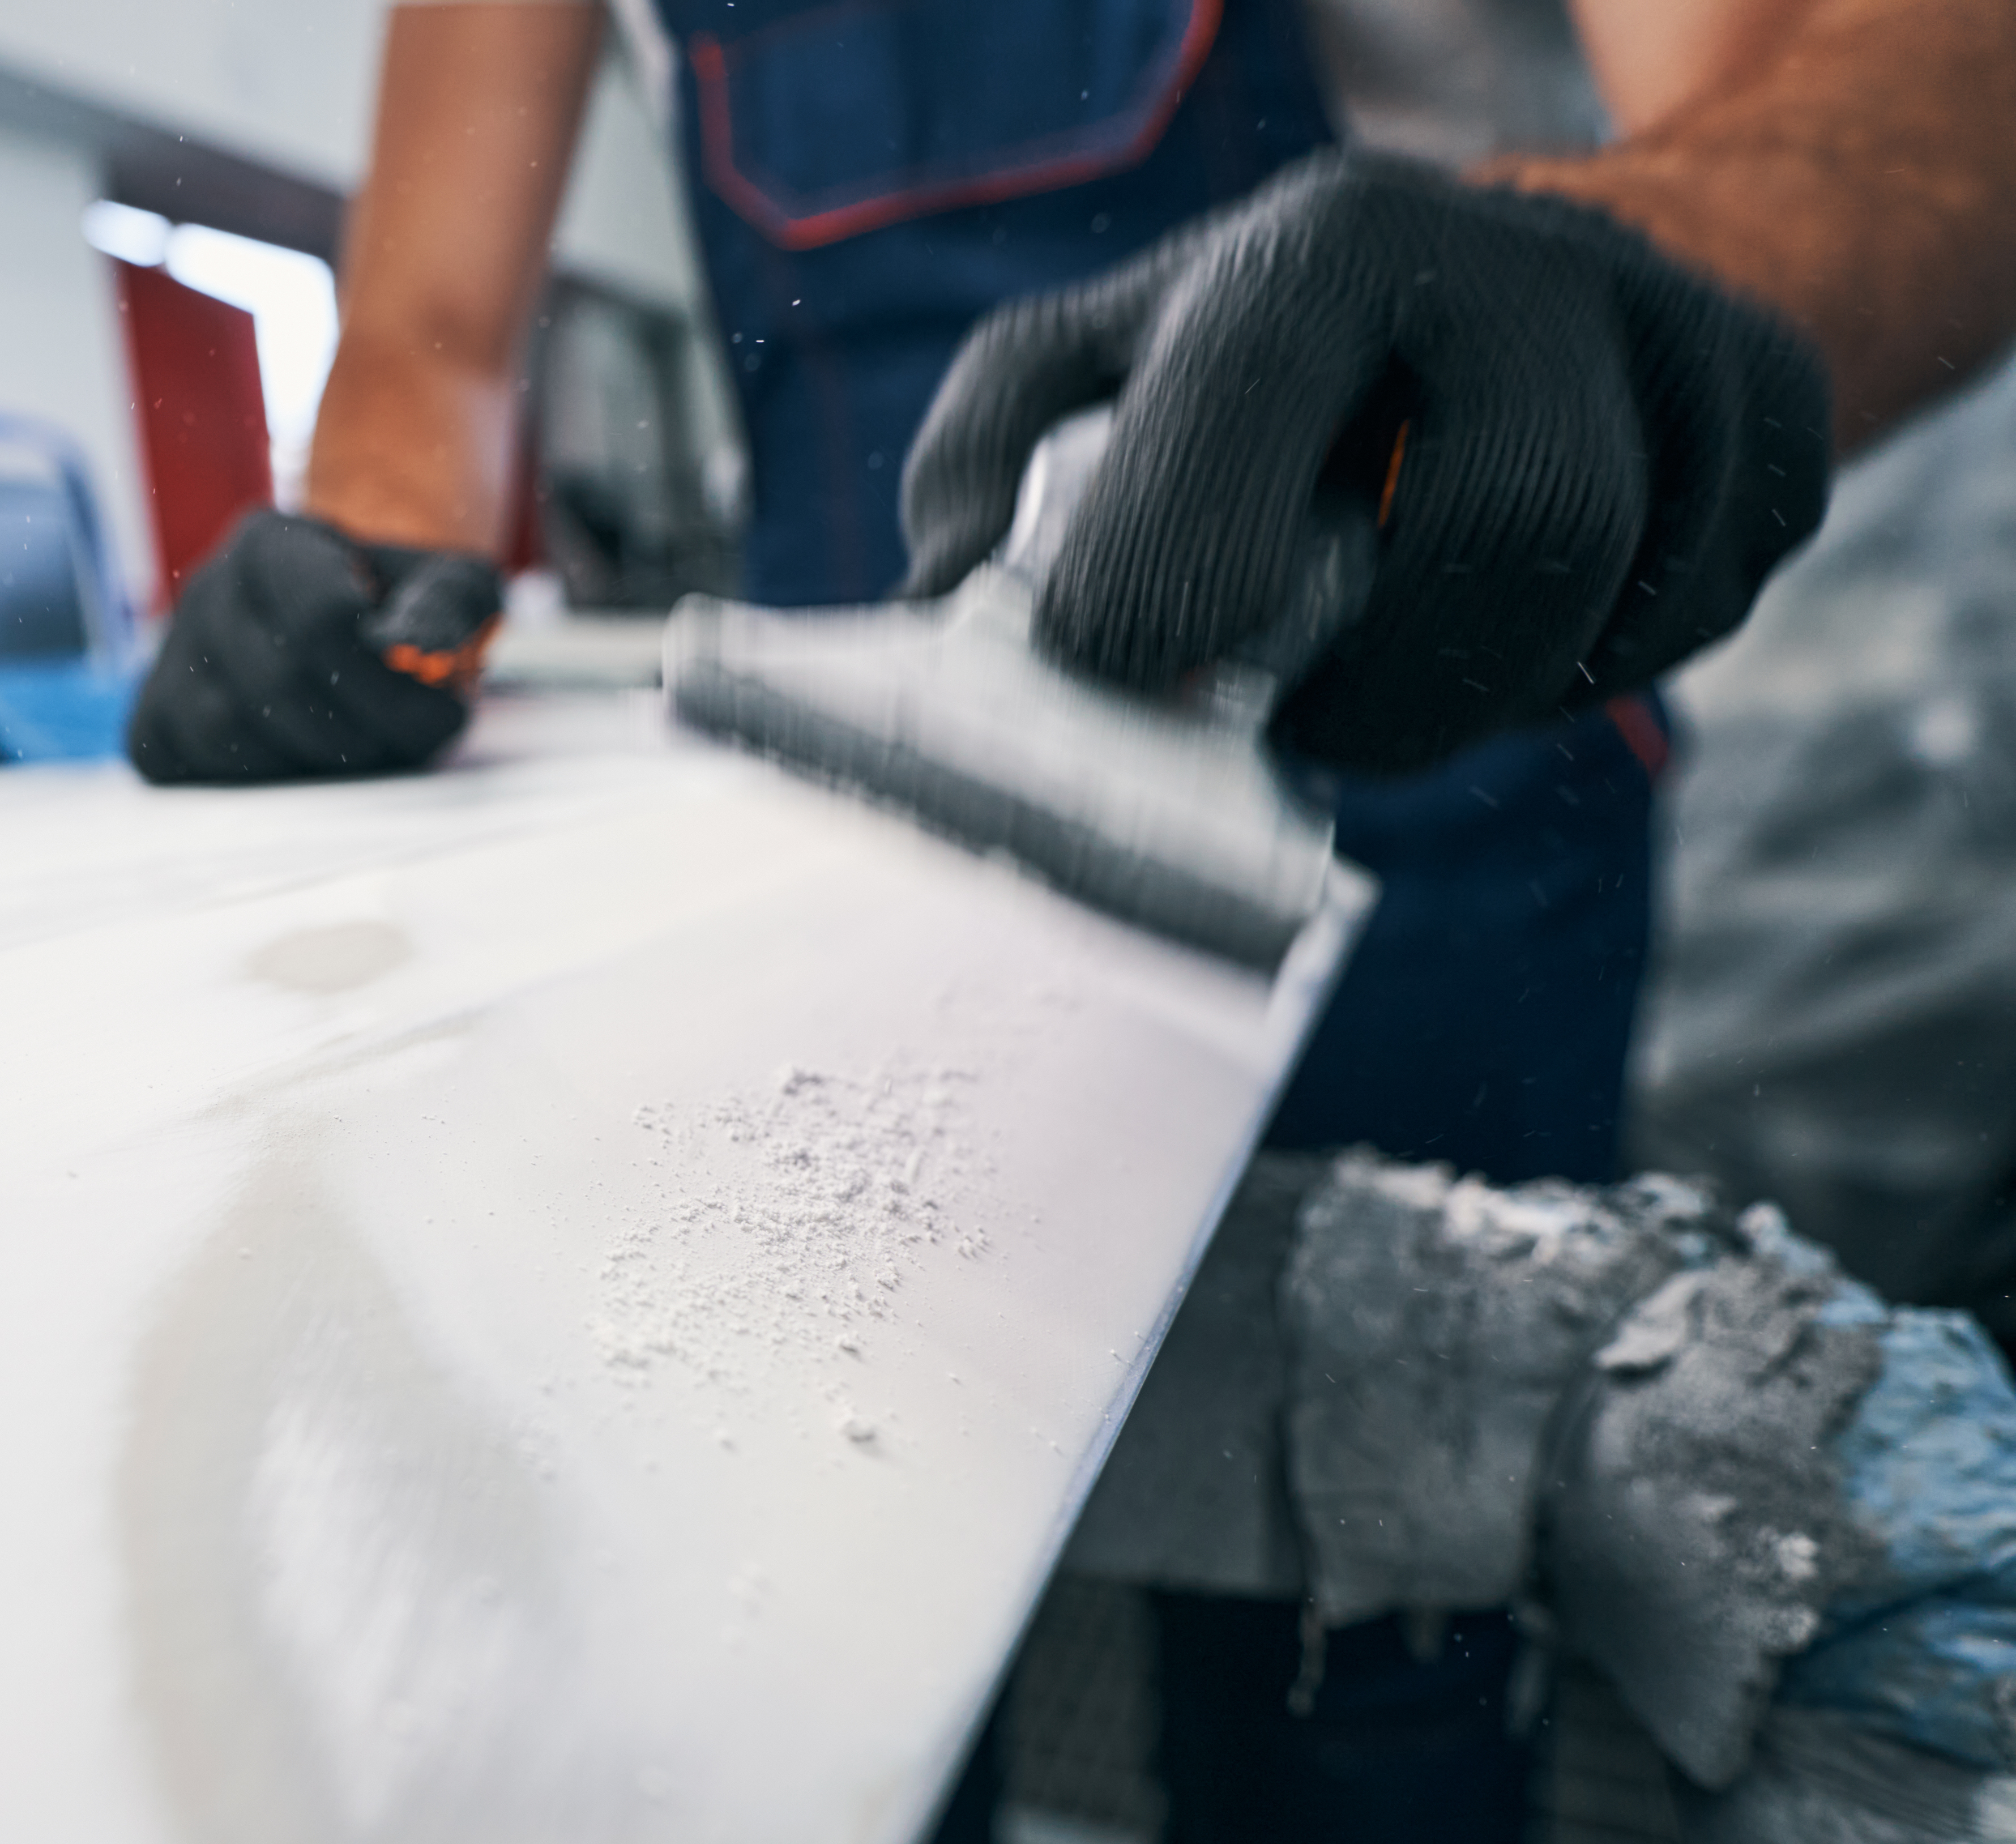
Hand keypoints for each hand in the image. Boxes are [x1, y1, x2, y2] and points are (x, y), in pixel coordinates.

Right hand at [128, 512, 501, 784]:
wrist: (347, 624)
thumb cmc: (401, 609)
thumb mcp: (450, 584)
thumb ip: (446, 608)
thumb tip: (418, 648)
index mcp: (272, 541)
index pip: (320, 619)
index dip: (390, 683)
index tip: (442, 707)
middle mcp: (207, 588)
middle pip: (276, 684)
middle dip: (359, 733)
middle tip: (407, 744)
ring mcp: (170, 654)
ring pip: (225, 732)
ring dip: (308, 763)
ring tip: (360, 751)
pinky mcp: (153, 717)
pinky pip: (182, 762)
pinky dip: (247, 780)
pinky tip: (301, 764)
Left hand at [899, 152, 1831, 772]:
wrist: (1495, 287)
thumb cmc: (1250, 360)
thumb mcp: (1088, 361)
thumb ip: (986, 460)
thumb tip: (943, 598)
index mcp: (1323, 244)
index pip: (1259, 410)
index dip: (1177, 575)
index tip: (1121, 676)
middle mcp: (1518, 262)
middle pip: (1507, 527)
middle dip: (1381, 687)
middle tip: (1290, 729)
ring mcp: (1668, 331)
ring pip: (1605, 595)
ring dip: (1465, 701)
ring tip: (1374, 693)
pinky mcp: (1770, 418)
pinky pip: (1693, 617)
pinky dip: (1580, 675)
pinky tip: (1498, 639)